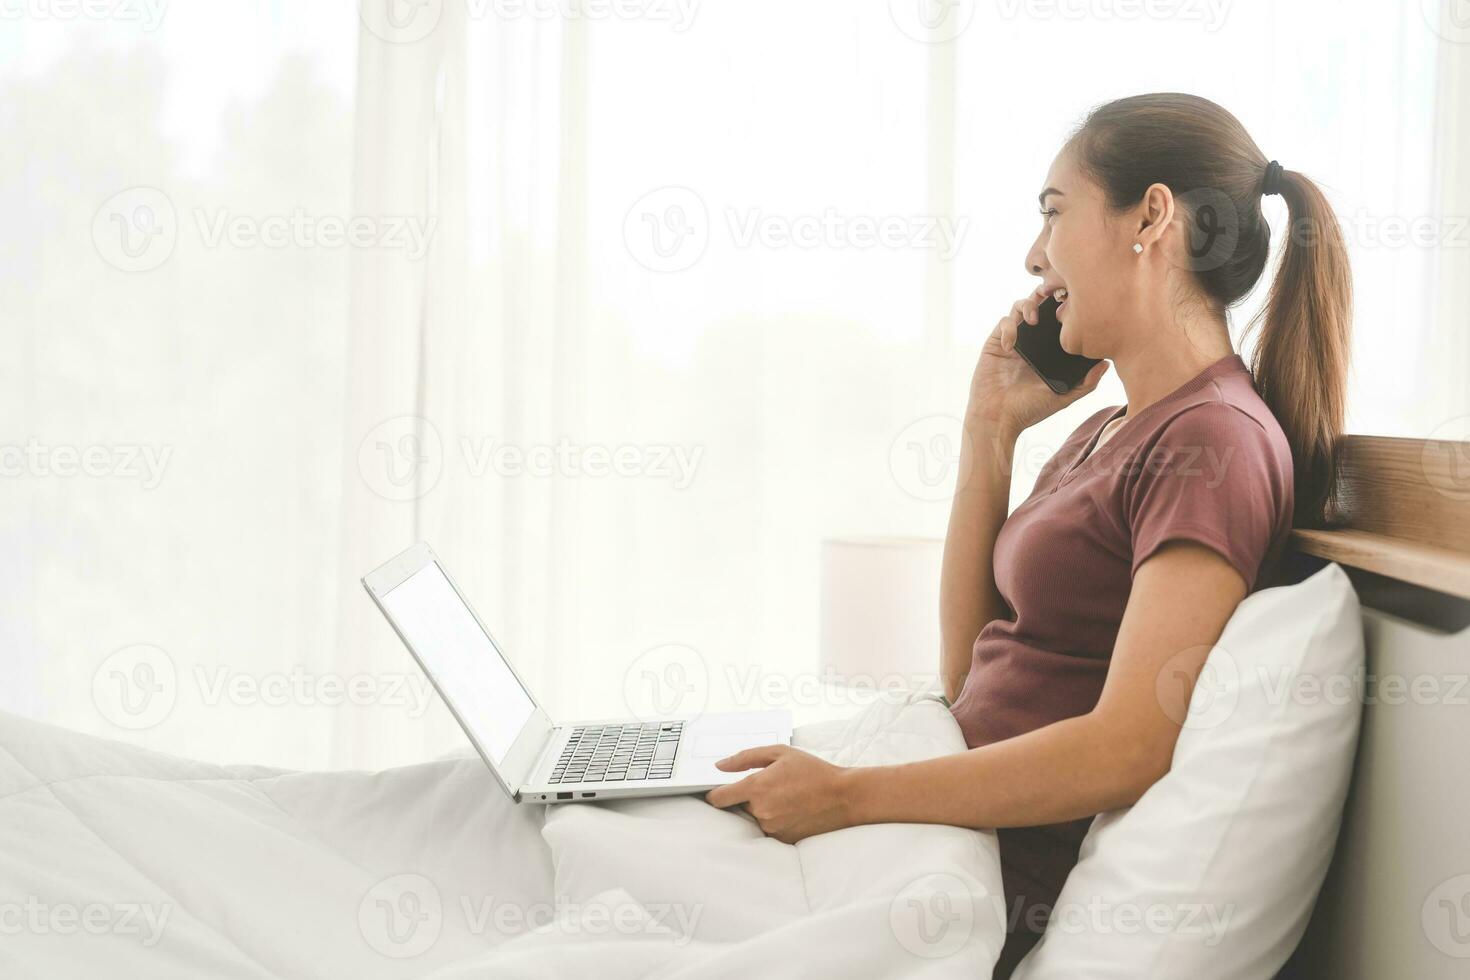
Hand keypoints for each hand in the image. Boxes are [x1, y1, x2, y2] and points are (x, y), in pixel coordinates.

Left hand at [703, 745, 856, 843]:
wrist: (843, 796)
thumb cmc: (813, 770)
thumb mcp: (780, 753)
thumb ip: (745, 758)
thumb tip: (719, 766)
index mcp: (757, 787)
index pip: (719, 798)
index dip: (715, 795)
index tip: (718, 792)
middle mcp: (761, 811)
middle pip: (739, 807)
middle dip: (748, 798)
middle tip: (771, 788)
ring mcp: (772, 828)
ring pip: (755, 818)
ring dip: (763, 809)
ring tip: (786, 797)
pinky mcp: (783, 839)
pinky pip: (769, 829)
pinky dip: (775, 820)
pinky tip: (792, 810)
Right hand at [967, 286, 1108, 435]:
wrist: (998, 419)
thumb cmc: (1029, 410)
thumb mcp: (1064, 397)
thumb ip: (1086, 383)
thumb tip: (1106, 363)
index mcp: (1048, 350)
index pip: (1059, 320)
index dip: (1066, 307)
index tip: (1076, 304)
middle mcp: (1032, 341)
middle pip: (1040, 305)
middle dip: (1047, 295)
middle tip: (1056, 297)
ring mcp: (1014, 340)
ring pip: (1021, 306)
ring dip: (1028, 305)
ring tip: (1033, 320)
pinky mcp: (996, 343)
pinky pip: (1003, 322)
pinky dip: (1009, 327)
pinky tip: (1011, 345)